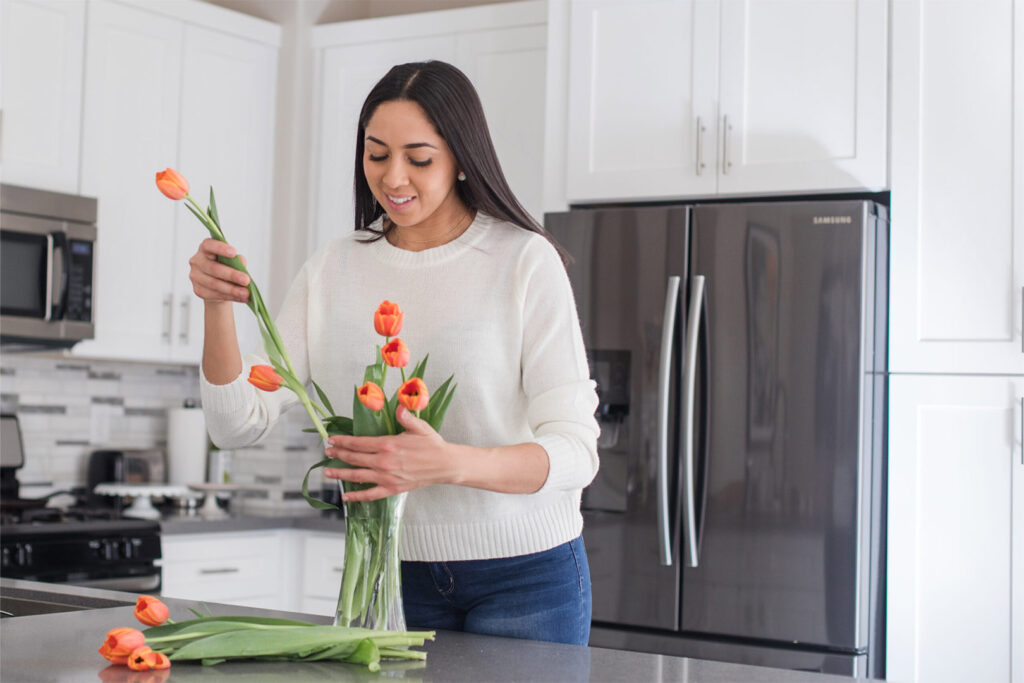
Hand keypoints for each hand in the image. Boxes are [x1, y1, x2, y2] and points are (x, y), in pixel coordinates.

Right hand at [188, 238, 249, 303]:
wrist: (219, 285)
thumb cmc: (226, 267)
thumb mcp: (234, 260)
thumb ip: (238, 260)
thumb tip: (241, 264)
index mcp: (205, 249)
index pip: (209, 245)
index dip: (220, 248)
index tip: (234, 252)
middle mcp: (197, 261)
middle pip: (213, 268)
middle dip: (231, 275)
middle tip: (246, 280)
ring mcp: (195, 276)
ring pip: (214, 283)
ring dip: (232, 289)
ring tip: (246, 293)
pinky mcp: (198, 290)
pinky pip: (214, 294)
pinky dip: (230, 296)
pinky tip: (241, 297)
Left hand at [323, 406, 454, 501]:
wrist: (445, 465)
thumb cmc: (432, 445)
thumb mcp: (419, 426)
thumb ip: (405, 416)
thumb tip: (397, 406)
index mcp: (388, 444)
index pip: (359, 442)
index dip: (343, 441)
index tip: (332, 440)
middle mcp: (384, 462)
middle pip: (354, 458)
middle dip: (338, 454)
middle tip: (327, 452)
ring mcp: (387, 477)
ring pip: (358, 476)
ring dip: (340, 473)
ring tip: (327, 472)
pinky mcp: (392, 489)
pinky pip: (370, 495)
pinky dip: (356, 496)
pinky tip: (346, 496)